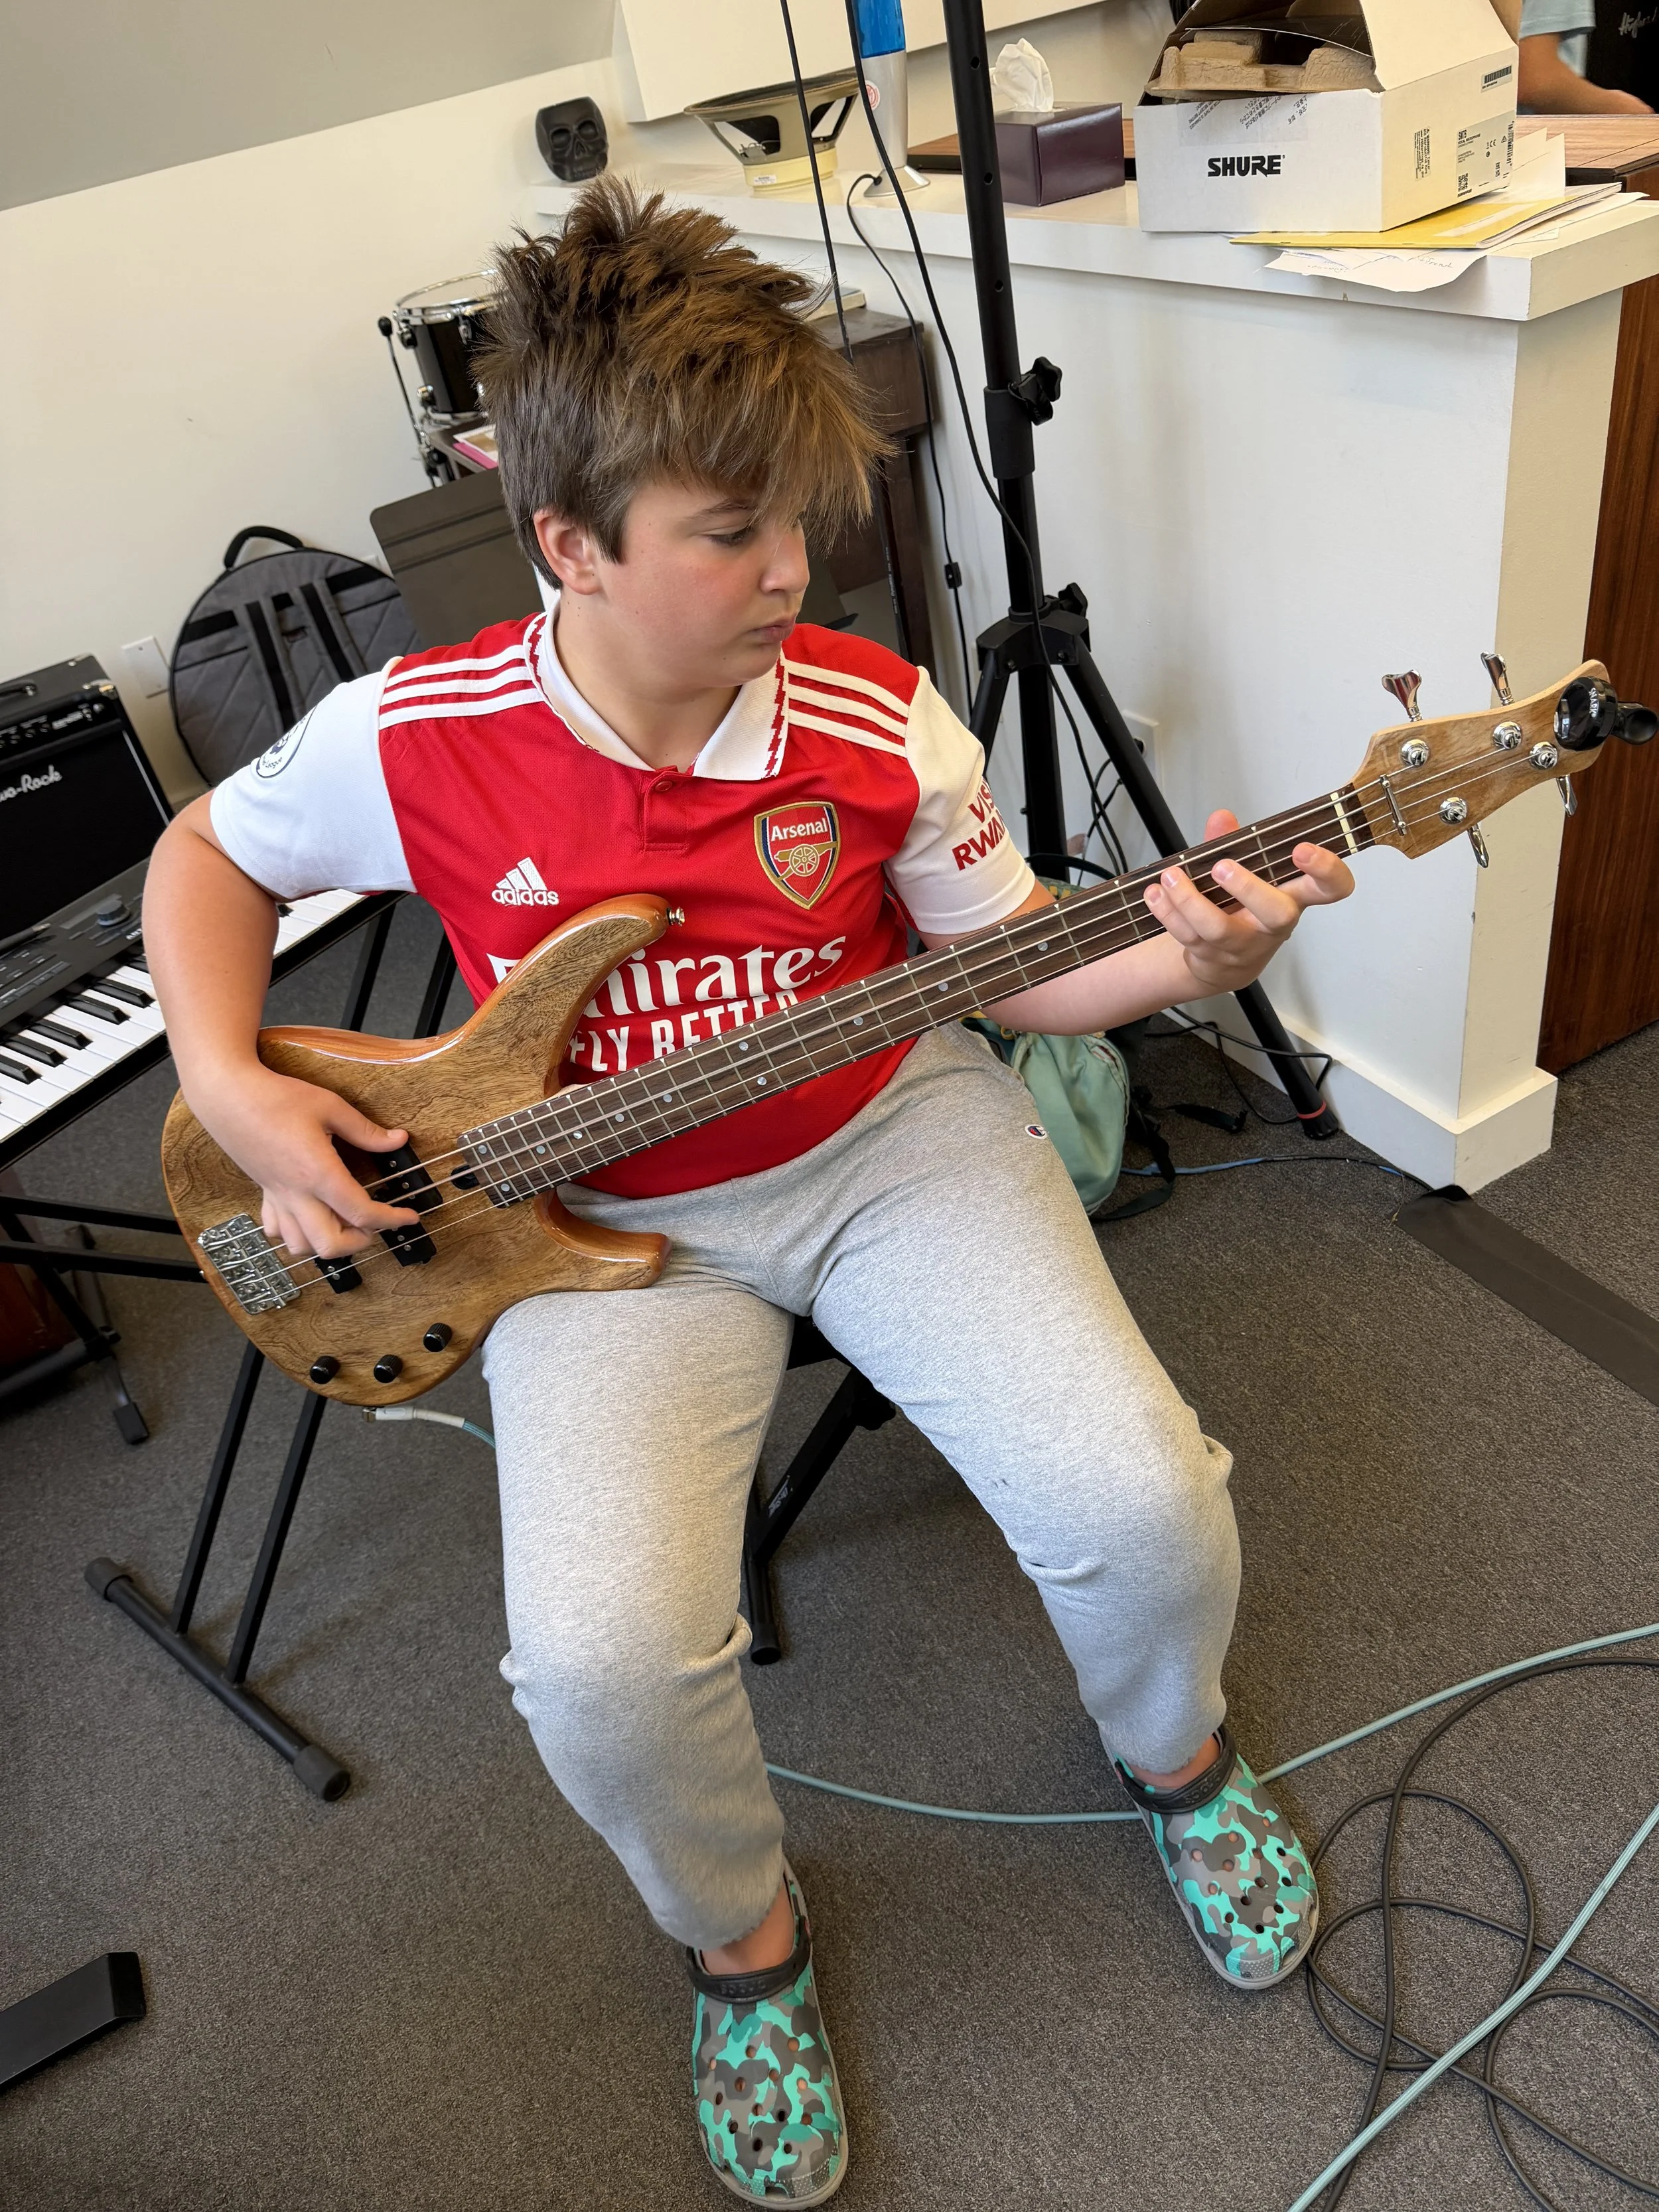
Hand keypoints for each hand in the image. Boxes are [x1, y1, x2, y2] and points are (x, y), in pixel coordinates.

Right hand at [194, 1064, 419, 1261]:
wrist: (227, 1095)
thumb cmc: (275, 1098)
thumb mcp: (329, 1106)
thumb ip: (365, 1130)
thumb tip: (397, 1139)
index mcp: (318, 1173)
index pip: (361, 1212)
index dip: (391, 1219)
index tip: (409, 1216)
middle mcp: (296, 1193)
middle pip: (329, 1245)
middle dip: (358, 1243)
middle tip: (374, 1225)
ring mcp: (277, 1197)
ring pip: (300, 1245)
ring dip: (326, 1243)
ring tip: (344, 1223)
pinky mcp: (264, 1193)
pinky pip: (277, 1230)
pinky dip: (295, 1234)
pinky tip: (309, 1217)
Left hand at [1144, 808, 1353, 995]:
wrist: (1224, 965)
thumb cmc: (1243, 908)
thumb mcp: (1246, 871)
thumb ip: (1233, 843)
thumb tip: (1222, 818)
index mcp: (1293, 896)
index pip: (1331, 887)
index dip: (1327, 870)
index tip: (1303, 850)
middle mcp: (1272, 924)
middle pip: (1277, 914)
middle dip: (1249, 889)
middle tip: (1222, 867)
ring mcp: (1243, 944)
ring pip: (1219, 929)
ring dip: (1190, 900)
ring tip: (1171, 876)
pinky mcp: (1212, 957)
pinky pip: (1188, 936)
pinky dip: (1167, 912)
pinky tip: (1155, 894)